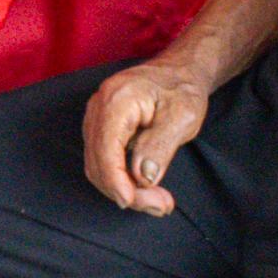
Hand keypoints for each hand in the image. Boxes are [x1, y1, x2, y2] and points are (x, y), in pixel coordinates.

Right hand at [82, 58, 212, 214]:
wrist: (178, 71)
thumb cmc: (182, 90)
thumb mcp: (182, 117)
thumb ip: (159, 147)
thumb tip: (142, 178)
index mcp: (116, 100)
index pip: (106, 149)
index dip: (116, 181)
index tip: (134, 202)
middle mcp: (97, 108)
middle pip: (98, 162)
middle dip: (125, 191)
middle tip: (162, 206)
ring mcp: (95, 117)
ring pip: (97, 165)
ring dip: (123, 189)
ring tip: (158, 201)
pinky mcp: (100, 128)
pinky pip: (102, 160)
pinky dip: (120, 179)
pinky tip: (144, 188)